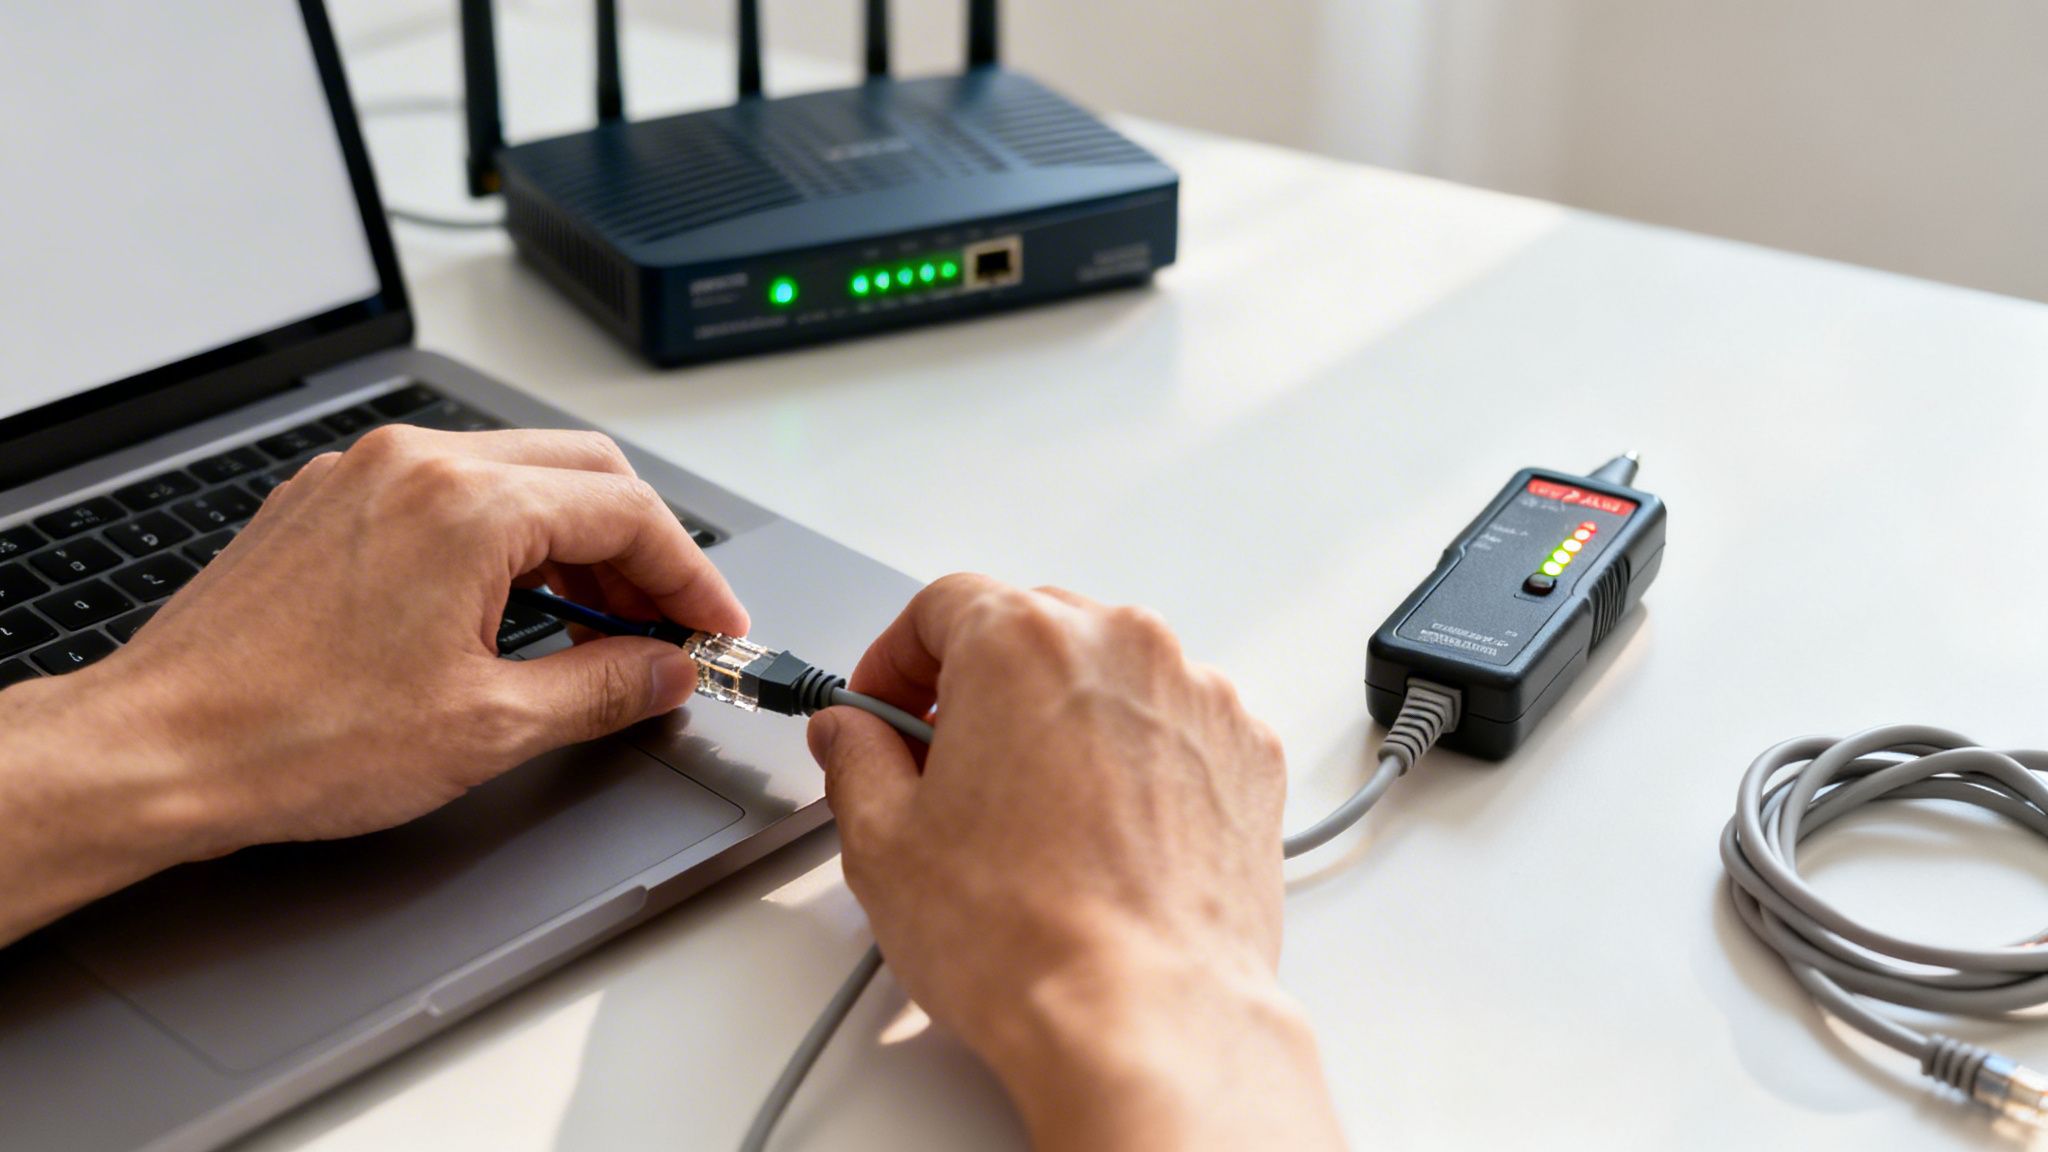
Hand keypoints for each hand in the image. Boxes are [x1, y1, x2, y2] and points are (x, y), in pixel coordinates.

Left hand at [0, 427, 745, 940]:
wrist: (157, 750)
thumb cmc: (293, 738)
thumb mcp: (489, 728)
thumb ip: (604, 687)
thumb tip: (666, 671)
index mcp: (466, 503)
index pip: (627, 512)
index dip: (692, 575)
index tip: (714, 626)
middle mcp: (414, 464)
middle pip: (582, 474)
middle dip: (642, 550)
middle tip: (668, 627)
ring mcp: (361, 475)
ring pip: (515, 477)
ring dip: (573, 544)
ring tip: (595, 630)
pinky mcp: (325, 504)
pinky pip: (447, 493)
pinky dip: (504, 541)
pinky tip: (509, 612)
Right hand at [807, 574, 1342, 1150]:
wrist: (1145, 1016)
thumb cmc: (1026, 938)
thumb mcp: (884, 845)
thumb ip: (856, 761)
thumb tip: (852, 736)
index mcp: (1023, 644)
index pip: (942, 605)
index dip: (897, 658)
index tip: (884, 707)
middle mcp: (1123, 647)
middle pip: (1032, 629)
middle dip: (979, 686)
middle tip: (943, 763)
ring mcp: (1199, 697)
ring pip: (1110, 677)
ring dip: (1063, 718)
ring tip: (1030, 812)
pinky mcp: (1250, 755)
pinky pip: (1174, 726)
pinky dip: (1137, 757)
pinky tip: (1101, 833)